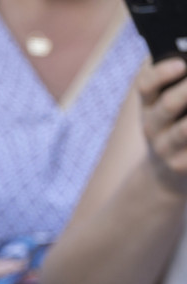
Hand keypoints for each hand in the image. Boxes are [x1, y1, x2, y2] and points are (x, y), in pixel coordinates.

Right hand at [139, 57, 186, 193]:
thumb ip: (177, 85)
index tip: (182, 64)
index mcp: (149, 106)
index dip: (161, 74)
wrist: (166, 173)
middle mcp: (153, 127)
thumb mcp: (168, 108)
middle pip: (168, 104)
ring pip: (184, 131)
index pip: (146, 85)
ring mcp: (166, 149)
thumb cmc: (176, 126)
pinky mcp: (181, 166)